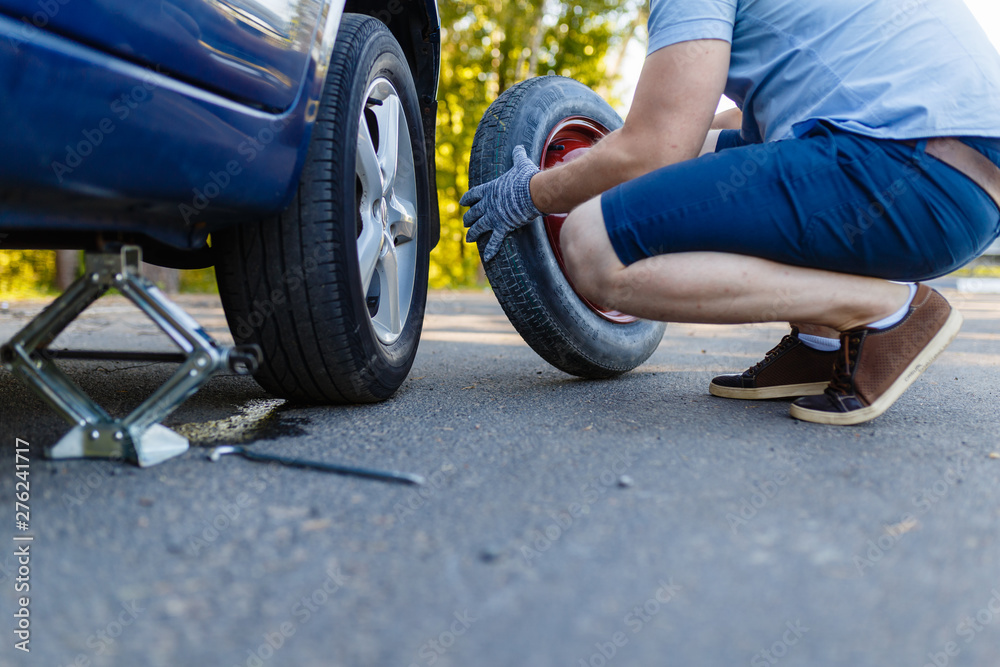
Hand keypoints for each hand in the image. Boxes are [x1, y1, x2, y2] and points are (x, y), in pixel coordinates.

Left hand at [461, 145, 541, 262]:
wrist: (533, 191)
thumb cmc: (526, 178)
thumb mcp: (520, 164)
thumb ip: (518, 156)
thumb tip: (519, 147)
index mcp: (490, 189)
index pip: (474, 194)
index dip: (467, 199)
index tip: (462, 203)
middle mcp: (488, 204)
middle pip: (474, 212)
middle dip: (469, 218)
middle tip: (465, 223)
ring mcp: (494, 216)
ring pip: (479, 226)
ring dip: (473, 233)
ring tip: (469, 238)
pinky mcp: (502, 226)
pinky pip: (495, 240)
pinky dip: (491, 249)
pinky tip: (486, 257)